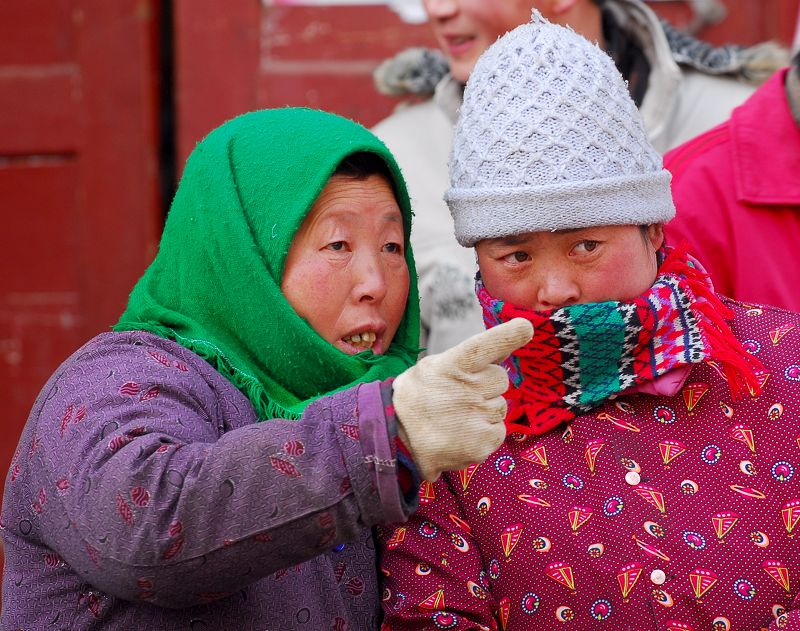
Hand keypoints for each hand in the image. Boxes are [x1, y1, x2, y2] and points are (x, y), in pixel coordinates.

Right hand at [392, 318, 532, 480]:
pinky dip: (485, 433)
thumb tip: (502, 349)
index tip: (525, 328)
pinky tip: (463, 434)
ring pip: (500, 405)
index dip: (509, 335)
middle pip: (500, 378)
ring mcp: (478, 416)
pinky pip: (499, 430)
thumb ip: (466, 358)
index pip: (487, 345)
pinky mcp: (485, 442)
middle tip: (460, 396)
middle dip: (486, 385)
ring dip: (485, 410)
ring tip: (457, 417)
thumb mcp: (432, 367)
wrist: (398, 441)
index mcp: (453, 365)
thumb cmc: (417, 398)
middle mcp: (469, 389)